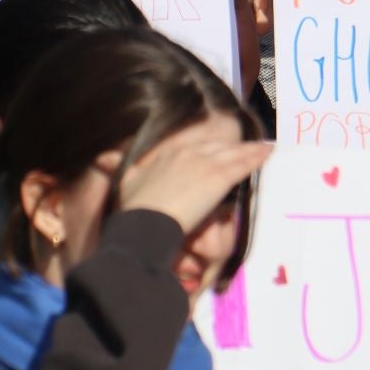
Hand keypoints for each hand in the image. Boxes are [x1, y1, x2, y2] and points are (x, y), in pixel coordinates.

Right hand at [116, 125, 272, 235]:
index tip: (220, 148)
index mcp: (165, 153)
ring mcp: (203, 163)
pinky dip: (256, 157)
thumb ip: (118, 167)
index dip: (209, 148)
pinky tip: (267, 152)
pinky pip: (241, 164)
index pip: (194, 146)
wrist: (145, 225)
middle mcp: (186, 152)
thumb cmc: (134, 209)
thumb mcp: (125, 183)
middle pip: (216, 147)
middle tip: (250, 145)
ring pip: (232, 153)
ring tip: (264, 146)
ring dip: (250, 149)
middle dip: (233, 147)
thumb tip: (101, 158)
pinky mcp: (217, 177)